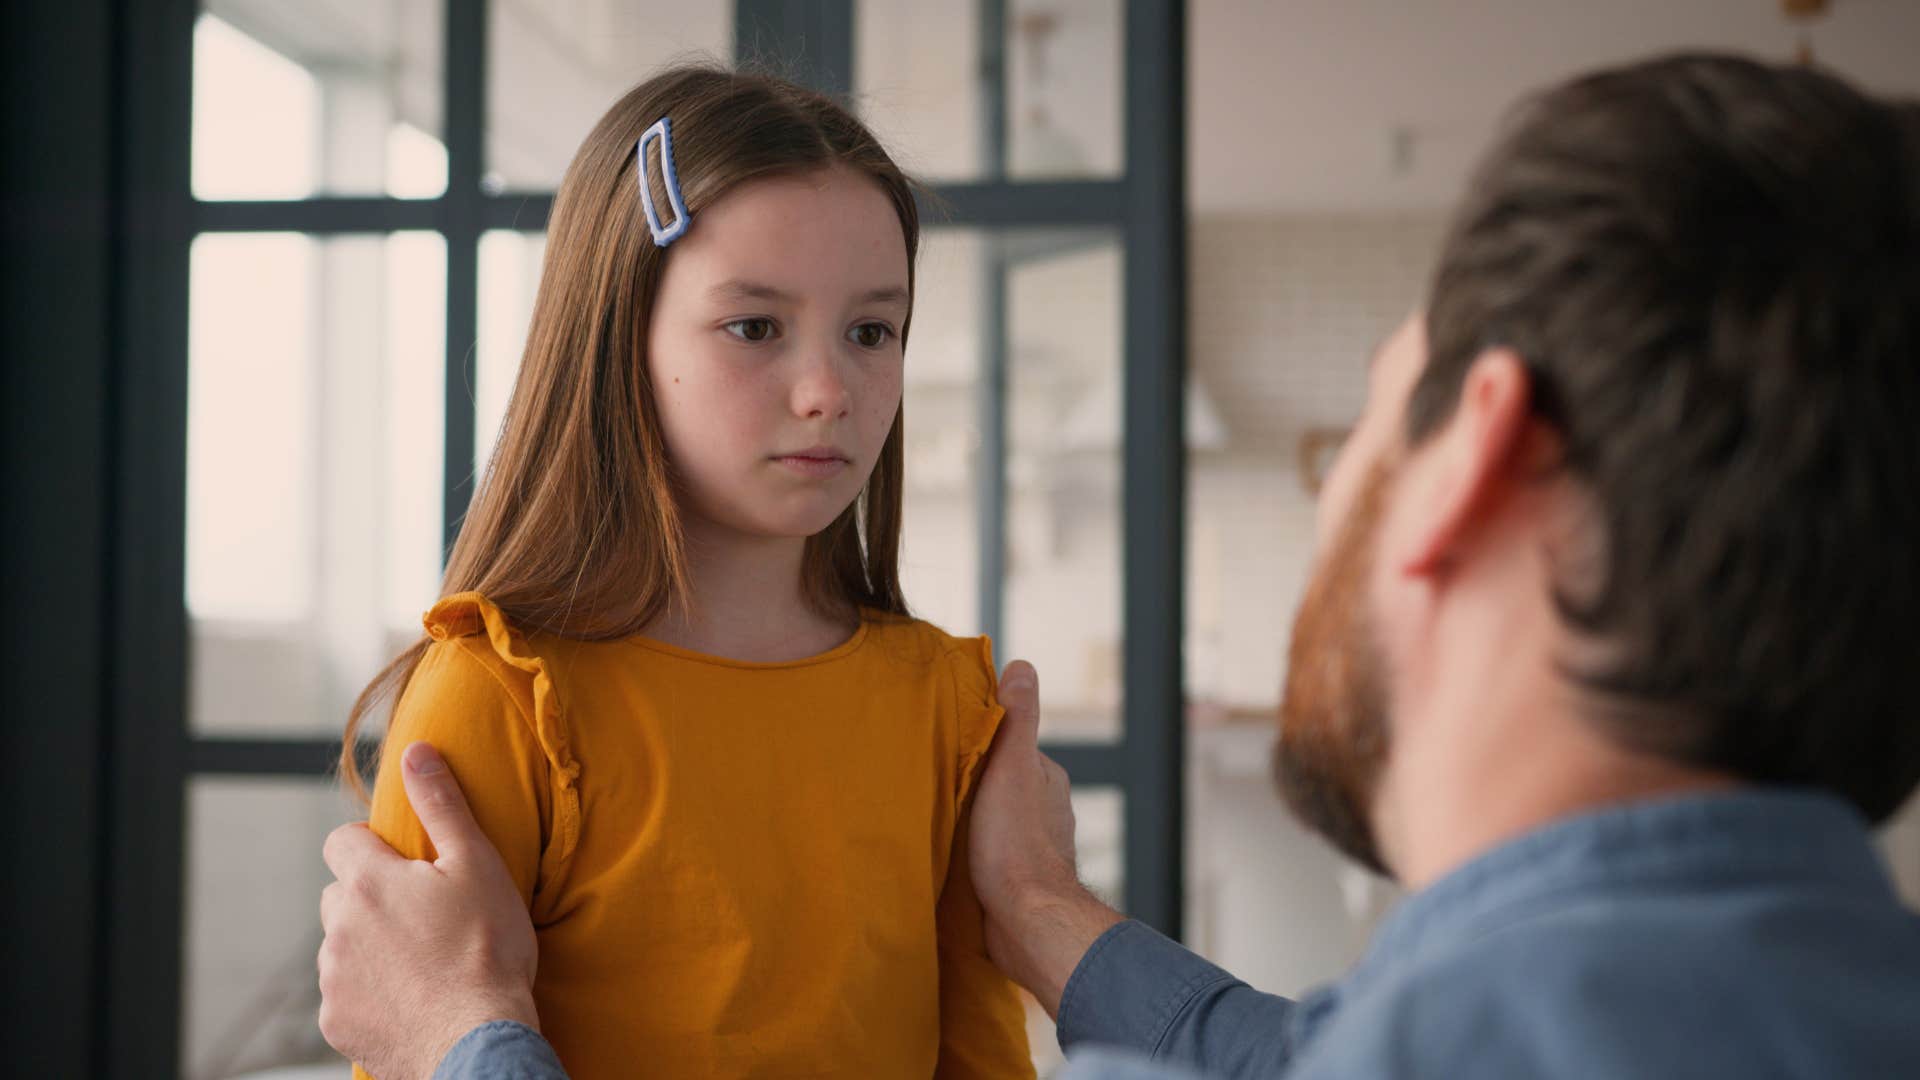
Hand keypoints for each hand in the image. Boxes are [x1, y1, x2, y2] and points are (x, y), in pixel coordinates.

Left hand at [319, 742, 539, 1079]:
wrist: (478, 1040)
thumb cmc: (487, 950)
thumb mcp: (477, 864)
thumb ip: (441, 804)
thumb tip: (416, 751)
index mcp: (369, 882)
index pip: (340, 841)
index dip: (370, 846)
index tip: (405, 865)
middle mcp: (338, 927)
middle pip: (340, 895)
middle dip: (371, 899)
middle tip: (424, 917)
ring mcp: (334, 978)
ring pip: (341, 946)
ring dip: (370, 946)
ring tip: (423, 962)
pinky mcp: (337, 1022)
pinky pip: (346, 994)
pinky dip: (372, 992)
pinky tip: (412, 998)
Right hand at [968, 661, 1123, 1015]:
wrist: (1024, 923)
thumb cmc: (1014, 844)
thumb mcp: (1009, 769)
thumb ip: (1016, 720)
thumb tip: (1021, 666)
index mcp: (1046, 779)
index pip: (1008, 746)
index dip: (978, 743)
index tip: (945, 744)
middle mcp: (1046, 811)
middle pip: (999, 785)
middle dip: (971, 784)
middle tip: (930, 783)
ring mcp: (1033, 848)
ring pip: (993, 821)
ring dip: (969, 821)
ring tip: (933, 819)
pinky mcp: (1017, 881)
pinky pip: (990, 855)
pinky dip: (972, 852)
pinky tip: (948, 855)